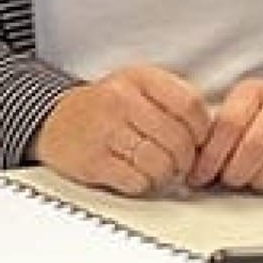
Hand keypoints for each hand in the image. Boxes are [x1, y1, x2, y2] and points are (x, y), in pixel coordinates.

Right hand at [32, 64, 210, 196]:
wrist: (53, 121)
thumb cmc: (103, 108)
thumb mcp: (138, 89)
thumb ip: (173, 104)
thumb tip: (209, 137)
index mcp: (138, 78)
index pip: (190, 106)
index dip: (202, 131)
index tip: (197, 141)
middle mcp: (120, 99)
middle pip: (178, 140)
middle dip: (184, 161)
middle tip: (177, 164)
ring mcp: (104, 129)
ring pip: (160, 164)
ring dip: (163, 175)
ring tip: (154, 169)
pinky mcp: (93, 160)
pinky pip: (136, 181)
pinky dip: (141, 184)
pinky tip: (132, 174)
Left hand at [188, 79, 262, 192]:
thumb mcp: (244, 111)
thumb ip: (219, 132)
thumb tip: (191, 161)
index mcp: (255, 91)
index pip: (229, 124)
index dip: (211, 155)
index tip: (199, 175)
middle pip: (255, 146)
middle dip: (236, 171)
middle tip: (228, 180)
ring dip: (260, 180)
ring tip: (252, 180)